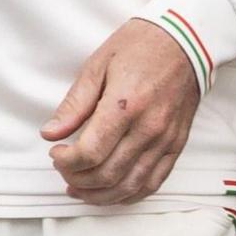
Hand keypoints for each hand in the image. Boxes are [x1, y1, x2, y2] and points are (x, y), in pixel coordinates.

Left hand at [43, 17, 201, 204]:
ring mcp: (165, 140)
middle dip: (77, 179)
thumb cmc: (139, 47)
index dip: (66, 161)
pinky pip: (153, 182)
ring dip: (100, 194)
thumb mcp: (97, 65)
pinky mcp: (176, 146)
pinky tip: (111, 193)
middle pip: (108, 173)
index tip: (55, 152)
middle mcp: (148, 128)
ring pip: (130, 185)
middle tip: (63, 168)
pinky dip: (129, 195)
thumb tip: (50, 132)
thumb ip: (74, 104)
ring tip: (79, 189)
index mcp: (125, 105)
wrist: (186, 41)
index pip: (90, 152)